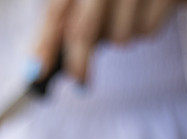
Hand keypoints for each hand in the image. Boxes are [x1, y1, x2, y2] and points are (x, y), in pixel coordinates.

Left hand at [32, 0, 177, 83]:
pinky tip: (149, 9)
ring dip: (120, 36)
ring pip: (119, 37)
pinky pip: (147, 31)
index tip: (37, 75)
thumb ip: (62, 27)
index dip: (45, 46)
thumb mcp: (87, 1)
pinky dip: (146, 28)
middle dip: (79, 62)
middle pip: (84, 30)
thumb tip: (37, 70)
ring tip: (128, 16)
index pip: (56, 14)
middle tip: (81, 82)